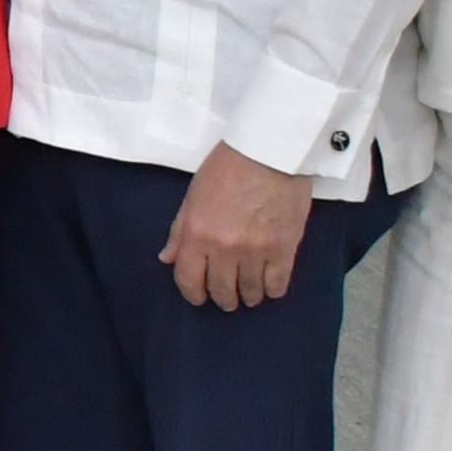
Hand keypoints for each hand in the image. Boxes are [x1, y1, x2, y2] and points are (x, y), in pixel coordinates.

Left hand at [162, 143, 314, 310]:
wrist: (270, 152)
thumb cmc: (228, 167)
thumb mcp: (193, 195)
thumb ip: (180, 230)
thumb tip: (167, 258)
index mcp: (197, 234)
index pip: (188, 279)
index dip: (193, 294)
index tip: (199, 297)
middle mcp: (224, 248)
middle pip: (221, 290)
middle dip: (222, 298)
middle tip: (227, 297)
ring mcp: (255, 251)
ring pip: (250, 291)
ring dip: (248, 296)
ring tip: (250, 294)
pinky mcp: (284, 249)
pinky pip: (277, 284)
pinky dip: (272, 290)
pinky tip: (270, 286)